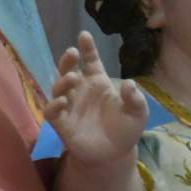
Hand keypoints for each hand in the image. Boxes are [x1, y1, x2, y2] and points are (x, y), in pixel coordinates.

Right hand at [43, 31, 147, 166]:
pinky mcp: (62, 124)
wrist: (114, 156)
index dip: (87, 48)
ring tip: (73, 78)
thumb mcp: (137, 113)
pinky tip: (62, 101)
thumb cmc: (125, 129)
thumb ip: (135, 98)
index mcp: (98, 83)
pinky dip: (54, 105)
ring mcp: (70, 106)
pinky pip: (52, 112)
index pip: (90, 61)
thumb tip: (129, 84)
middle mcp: (81, 91)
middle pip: (69, 70)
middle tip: (72, 53)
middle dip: (68, 60)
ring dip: (63, 81)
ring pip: (58, 88)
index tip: (84, 35)